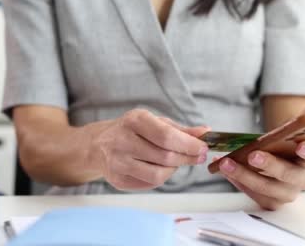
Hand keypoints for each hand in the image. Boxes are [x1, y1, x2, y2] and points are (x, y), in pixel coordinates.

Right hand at [91, 109, 209, 190]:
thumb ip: (181, 129)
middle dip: (186, 158)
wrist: (98, 145)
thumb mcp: (155, 122)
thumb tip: (206, 132)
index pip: (166, 136)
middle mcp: (122, 140)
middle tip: (198, 157)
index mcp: (133, 120)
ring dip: (174, 170)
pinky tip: (160, 168)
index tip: (203, 148)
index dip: (188, 144)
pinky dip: (161, 177)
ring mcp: (117, 162)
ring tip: (176, 162)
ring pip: (158, 175)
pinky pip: (149, 184)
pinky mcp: (117, 180)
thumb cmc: (133, 131)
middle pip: (165, 156)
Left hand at [218, 102, 304, 209]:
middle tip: (253, 155)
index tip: (301, 145)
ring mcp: (287, 192)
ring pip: (269, 189)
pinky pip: (255, 195)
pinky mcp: (272, 200)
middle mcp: (303, 179)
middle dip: (271, 166)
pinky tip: (226, 171)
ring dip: (246, 176)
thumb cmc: (289, 141)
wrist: (277, 155)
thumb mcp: (297, 125)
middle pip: (290, 176)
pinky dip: (239, 183)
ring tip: (227, 163)